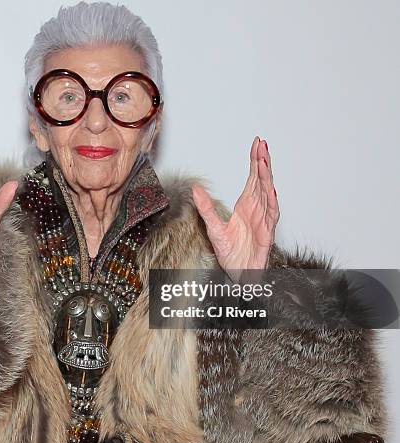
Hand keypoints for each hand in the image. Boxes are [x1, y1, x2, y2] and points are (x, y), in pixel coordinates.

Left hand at [191, 136, 279, 282]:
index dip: (255, 160)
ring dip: (266, 178)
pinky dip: (272, 203)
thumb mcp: (213, 227)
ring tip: (263, 161)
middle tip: (261, 144)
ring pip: (268, 194)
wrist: (239, 275)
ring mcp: (264, 221)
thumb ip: (205, 208)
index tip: (256, 144)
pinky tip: (270, 190)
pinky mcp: (267, 234)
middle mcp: (257, 210)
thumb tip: (195, 190)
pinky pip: (271, 216)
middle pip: (262, 181)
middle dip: (262, 162)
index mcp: (247, 206)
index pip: (253, 178)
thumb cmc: (232, 254)